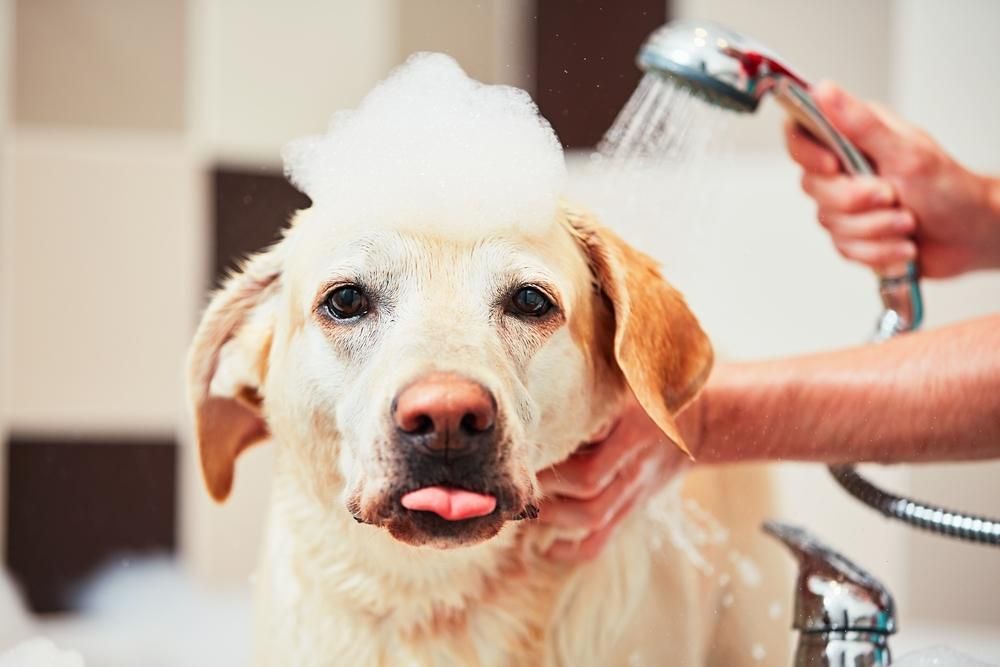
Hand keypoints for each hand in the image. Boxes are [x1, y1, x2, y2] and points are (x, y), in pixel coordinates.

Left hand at [536, 393, 690, 561]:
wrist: (696, 425)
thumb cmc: (650, 396)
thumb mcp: (629, 384)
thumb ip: (596, 391)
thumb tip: (545, 390)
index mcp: (633, 428)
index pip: (593, 448)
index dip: (555, 457)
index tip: (524, 452)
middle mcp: (633, 463)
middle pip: (588, 486)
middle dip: (546, 487)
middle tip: (515, 479)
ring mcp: (633, 491)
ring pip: (592, 518)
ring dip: (552, 516)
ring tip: (523, 504)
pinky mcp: (630, 509)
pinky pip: (602, 541)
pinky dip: (572, 552)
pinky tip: (546, 548)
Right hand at [785, 81, 999, 277]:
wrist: (971, 236)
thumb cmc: (949, 189)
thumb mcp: (906, 152)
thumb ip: (860, 124)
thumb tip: (825, 91)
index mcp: (854, 137)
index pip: (801, 133)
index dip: (806, 153)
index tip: (832, 167)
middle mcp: (845, 167)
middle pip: (813, 186)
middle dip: (855, 202)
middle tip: (891, 196)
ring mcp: (846, 203)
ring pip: (830, 222)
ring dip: (875, 229)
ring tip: (906, 222)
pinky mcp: (852, 234)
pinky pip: (844, 248)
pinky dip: (877, 251)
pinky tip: (901, 243)